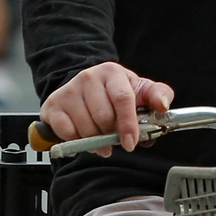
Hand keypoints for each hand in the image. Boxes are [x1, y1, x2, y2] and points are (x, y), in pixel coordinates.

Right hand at [40, 62, 173, 155]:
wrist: (86, 89)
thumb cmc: (117, 93)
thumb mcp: (140, 91)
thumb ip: (159, 95)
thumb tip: (162, 105)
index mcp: (112, 72)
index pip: (122, 99)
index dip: (128, 124)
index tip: (131, 143)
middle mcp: (88, 77)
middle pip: (103, 117)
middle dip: (111, 134)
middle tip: (114, 137)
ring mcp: (68, 90)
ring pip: (85, 128)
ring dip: (96, 140)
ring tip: (100, 136)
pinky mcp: (53, 105)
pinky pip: (67, 132)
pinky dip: (77, 140)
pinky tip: (83, 135)